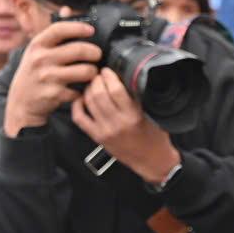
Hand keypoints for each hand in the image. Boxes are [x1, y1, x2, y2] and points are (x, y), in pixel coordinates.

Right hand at [3, 15, 100, 135]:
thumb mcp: (38, 50)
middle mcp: (41, 59)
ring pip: (85, 71)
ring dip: (93, 72)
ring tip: (92, 72)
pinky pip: (80, 90)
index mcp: (37, 44)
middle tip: (98, 55)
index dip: (78, 28)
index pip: (60, 29)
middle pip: (79, 50)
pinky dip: (84, 90)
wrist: (22, 101)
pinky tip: (82, 89)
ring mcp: (47, 77)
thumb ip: (54, 31)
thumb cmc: (34, 72)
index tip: (91, 30)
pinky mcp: (54, 94)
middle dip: (95, 52)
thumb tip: (67, 9)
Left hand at [71, 67, 180, 182]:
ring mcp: (105, 130)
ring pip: (88, 102)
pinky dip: (78, 105)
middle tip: (100, 76)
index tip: (108, 71)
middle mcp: (118, 123)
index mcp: (134, 116)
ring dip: (88, 89)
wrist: (152, 161)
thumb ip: (139, 99)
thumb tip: (125, 79)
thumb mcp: (152, 115)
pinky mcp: (97, 137)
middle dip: (97, 80)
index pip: (115, 89)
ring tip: (93, 86)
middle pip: (99, 93)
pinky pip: (80, 117)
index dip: (109, 76)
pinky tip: (82, 99)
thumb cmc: (155, 138)